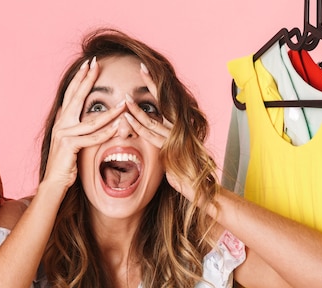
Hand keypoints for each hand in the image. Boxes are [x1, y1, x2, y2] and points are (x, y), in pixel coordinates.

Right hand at [44, 58, 123, 191]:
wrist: (54, 181)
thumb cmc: (65, 162)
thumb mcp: (71, 140)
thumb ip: (77, 127)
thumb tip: (84, 115)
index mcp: (61, 120)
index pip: (72, 94)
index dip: (80, 78)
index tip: (89, 64)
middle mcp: (61, 123)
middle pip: (76, 97)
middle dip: (87, 80)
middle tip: (96, 64)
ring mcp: (63, 134)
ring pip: (91, 120)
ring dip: (109, 112)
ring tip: (123, 102)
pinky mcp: (69, 146)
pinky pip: (92, 138)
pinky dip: (106, 133)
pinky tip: (117, 127)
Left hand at [123, 63, 194, 200]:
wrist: (196, 185)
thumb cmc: (183, 171)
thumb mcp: (171, 151)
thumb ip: (162, 139)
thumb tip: (152, 130)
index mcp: (177, 125)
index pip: (164, 101)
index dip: (155, 85)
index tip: (146, 70)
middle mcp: (178, 128)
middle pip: (161, 102)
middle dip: (151, 84)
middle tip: (142, 67)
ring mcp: (174, 137)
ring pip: (152, 119)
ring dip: (136, 108)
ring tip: (124, 97)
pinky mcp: (169, 149)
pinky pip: (150, 135)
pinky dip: (138, 126)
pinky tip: (127, 118)